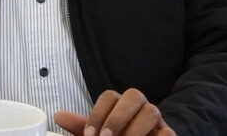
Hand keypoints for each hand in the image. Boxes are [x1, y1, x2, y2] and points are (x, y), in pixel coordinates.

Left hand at [55, 89, 175, 135]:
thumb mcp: (98, 134)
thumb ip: (81, 126)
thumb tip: (58, 115)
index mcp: (121, 104)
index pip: (110, 96)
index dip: (98, 114)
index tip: (89, 135)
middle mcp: (140, 107)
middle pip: (134, 95)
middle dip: (117, 118)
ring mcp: (156, 120)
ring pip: (151, 111)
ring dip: (135, 130)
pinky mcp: (168, 134)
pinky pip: (167, 133)